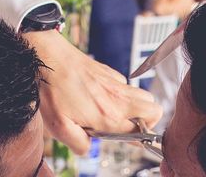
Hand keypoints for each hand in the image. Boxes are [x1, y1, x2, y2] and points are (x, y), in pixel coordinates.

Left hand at [24, 29, 161, 154]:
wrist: (50, 58)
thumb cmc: (53, 90)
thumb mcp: (59, 127)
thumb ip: (78, 143)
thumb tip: (88, 146)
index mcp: (108, 117)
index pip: (140, 133)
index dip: (138, 139)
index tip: (129, 140)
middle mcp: (118, 100)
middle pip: (154, 111)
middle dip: (149, 121)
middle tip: (129, 125)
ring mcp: (116, 84)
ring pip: (145, 96)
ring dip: (139, 106)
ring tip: (118, 112)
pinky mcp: (110, 72)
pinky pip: (127, 85)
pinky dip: (122, 92)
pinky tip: (102, 95)